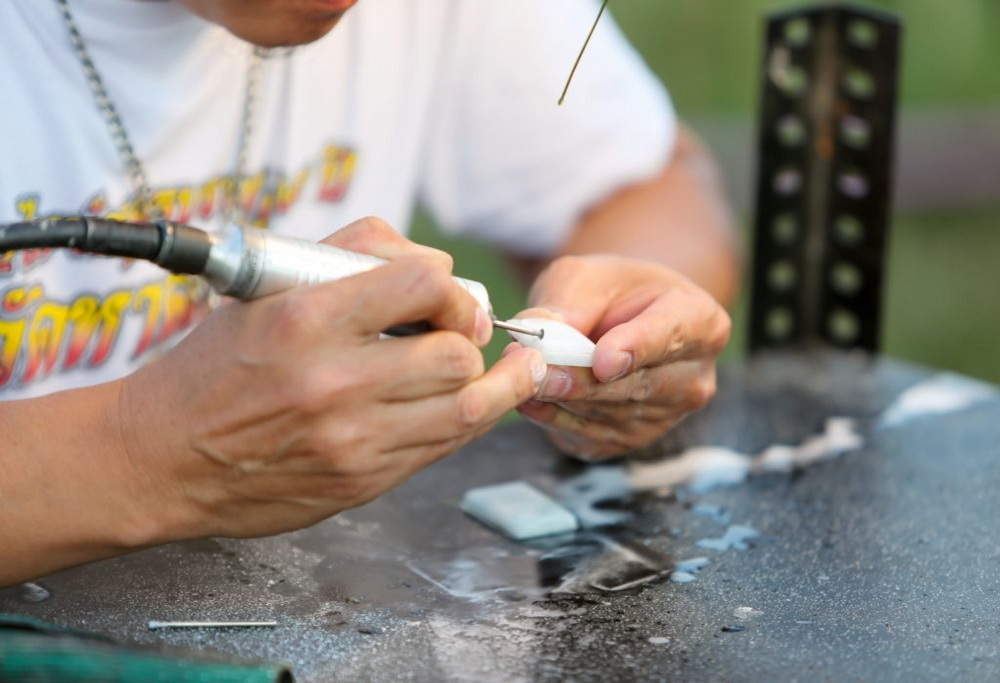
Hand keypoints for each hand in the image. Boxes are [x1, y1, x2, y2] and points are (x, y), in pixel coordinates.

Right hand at [117, 216, 545, 540]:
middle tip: (464, 335)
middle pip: (456, 353)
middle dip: (470, 338)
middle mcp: (334, 381)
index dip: (455, 288)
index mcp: (307, 319)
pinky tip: (477, 405)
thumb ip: (349, 256)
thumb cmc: (214, 368)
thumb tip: (434, 262)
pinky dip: (468, 422)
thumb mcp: (265, 292)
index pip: (425, 283)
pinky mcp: (362, 482)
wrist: (161, 459)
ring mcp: (351, 440)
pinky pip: (443, 449)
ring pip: (467, 409)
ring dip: (495, 385)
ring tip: (514, 370)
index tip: (452, 296)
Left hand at [511, 254, 729, 460]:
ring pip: (608, 416)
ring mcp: (667, 415)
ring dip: (562, 401)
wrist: (618, 321)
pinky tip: (533, 399)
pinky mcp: (632, 442)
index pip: (670, 337)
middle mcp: (693, 376)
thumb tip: (541, 335)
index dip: (636, 350)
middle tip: (538, 373)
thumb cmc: (609, 293)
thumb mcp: (585, 277)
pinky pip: (591, 438)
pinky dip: (555, 420)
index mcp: (699, 320)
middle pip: (636, 387)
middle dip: (582, 383)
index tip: (603, 362)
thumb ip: (566, 304)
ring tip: (524, 377)